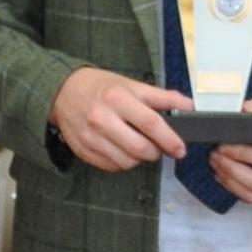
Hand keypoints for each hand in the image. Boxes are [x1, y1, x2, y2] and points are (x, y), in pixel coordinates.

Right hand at [50, 65, 188, 170]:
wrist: (62, 92)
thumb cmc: (101, 87)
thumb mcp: (131, 84)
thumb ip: (162, 97)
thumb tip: (189, 106)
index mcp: (117, 98)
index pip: (150, 123)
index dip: (169, 139)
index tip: (180, 148)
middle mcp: (101, 118)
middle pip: (140, 148)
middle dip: (156, 152)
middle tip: (159, 147)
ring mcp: (90, 137)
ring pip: (127, 162)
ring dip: (139, 158)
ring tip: (138, 145)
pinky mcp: (83, 151)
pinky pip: (112, 166)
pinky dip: (123, 161)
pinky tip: (121, 148)